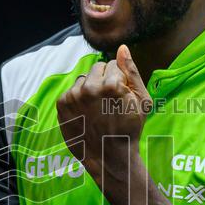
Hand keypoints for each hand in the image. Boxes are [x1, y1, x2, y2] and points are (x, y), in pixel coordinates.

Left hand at [56, 44, 151, 185]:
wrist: (109, 156)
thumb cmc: (130, 129)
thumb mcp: (142, 102)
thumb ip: (132, 72)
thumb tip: (122, 48)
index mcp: (111, 85)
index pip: (114, 64)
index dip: (120, 79)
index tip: (121, 95)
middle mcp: (90, 88)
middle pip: (97, 67)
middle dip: (104, 79)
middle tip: (109, 101)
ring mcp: (73, 96)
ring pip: (84, 78)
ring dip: (91, 87)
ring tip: (97, 108)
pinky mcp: (62, 104)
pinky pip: (72, 90)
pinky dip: (79, 98)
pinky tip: (87, 112)